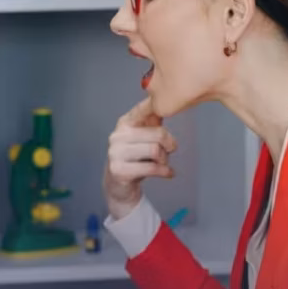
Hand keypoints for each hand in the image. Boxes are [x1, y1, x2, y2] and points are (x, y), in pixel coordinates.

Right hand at [103, 97, 177, 218]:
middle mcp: (117, 136)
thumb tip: (169, 102)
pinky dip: (165, 171)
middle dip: (169, 144)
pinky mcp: (119, 170)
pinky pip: (152, 168)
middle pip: (158, 133)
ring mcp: (116, 153)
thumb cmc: (135, 159)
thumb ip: (153, 121)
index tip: (171, 111)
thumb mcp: (143, 138)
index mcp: (124, 123)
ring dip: (165, 159)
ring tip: (163, 163)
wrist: (119, 186)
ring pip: (155, 150)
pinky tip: (168, 173)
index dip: (160, 108)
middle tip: (170, 151)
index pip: (144, 109)